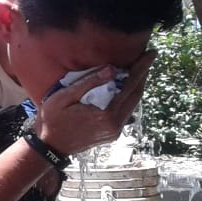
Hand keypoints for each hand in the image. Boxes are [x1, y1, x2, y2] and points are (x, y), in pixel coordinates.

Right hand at [34, 51, 155, 155]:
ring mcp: (115, 131)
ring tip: (140, 68)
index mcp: (105, 115)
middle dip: (144, 74)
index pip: (130, 87)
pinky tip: (127, 87)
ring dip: (137, 85)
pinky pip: (126, 111)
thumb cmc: (53, 120)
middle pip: (136, 95)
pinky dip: (129, 96)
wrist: (50, 147)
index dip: (141, 68)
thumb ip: (88, 83)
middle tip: (149, 57)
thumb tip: (111, 69)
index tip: (150, 53)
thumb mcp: (64, 97)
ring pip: (133, 104)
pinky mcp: (112, 134)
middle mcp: (115, 124)